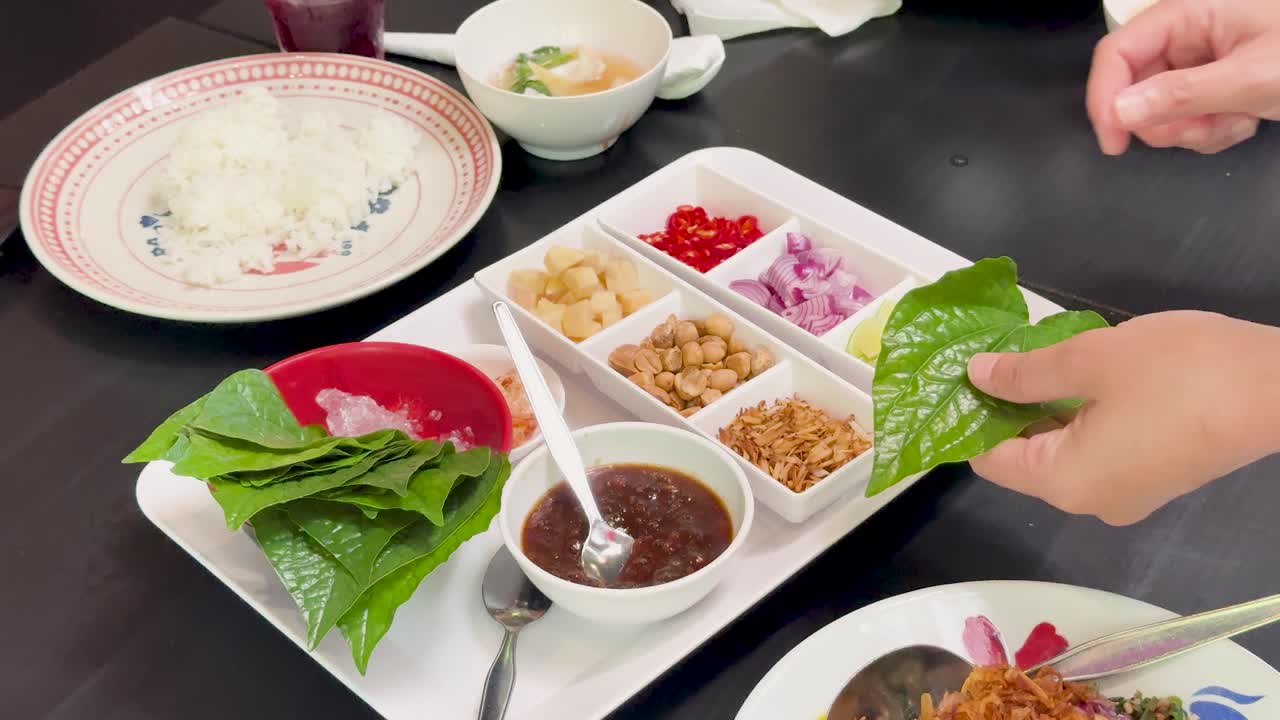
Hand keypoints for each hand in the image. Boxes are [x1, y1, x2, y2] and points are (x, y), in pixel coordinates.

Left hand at [965, 311, 1279, 524]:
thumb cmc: (1177, 372)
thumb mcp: (1088, 359)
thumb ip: (1025, 372)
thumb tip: (975, 377)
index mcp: (1064, 482)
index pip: (989, 461)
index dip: (969, 419)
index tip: (956, 377)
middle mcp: (1090, 502)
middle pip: (1025, 460)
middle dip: (1006, 410)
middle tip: (990, 357)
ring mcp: (1128, 493)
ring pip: (1062, 452)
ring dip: (1044, 409)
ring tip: (1029, 357)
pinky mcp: (1157, 477)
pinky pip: (1097, 450)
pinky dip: (1079, 418)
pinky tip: (1077, 376)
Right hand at [1086, 0, 1279, 154]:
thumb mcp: (1252, 77)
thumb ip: (1182, 95)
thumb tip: (1121, 112)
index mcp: (1190, 13)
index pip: (1117, 53)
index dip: (1105, 98)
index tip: (1115, 142)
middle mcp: (1188, 32)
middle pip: (1135, 87)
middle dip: (1166, 121)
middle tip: (1205, 129)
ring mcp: (1201, 57)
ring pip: (1160, 108)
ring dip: (1195, 129)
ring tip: (1236, 121)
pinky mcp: (1213, 79)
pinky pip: (1186, 115)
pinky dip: (1211, 128)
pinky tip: (1244, 119)